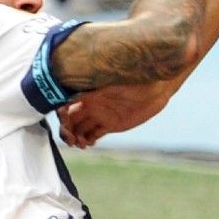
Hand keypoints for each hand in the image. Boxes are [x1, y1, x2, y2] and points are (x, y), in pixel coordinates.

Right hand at [57, 81, 173, 147]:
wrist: (157, 86)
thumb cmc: (137, 75)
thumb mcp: (114, 77)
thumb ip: (96, 77)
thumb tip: (80, 74)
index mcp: (89, 90)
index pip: (65, 101)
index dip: (60, 112)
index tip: (62, 119)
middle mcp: (92, 102)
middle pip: (70, 118)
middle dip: (65, 129)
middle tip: (70, 139)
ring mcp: (101, 114)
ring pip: (79, 128)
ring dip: (74, 137)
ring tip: (79, 143)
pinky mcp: (111, 124)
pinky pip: (94, 134)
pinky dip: (87, 140)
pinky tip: (87, 144)